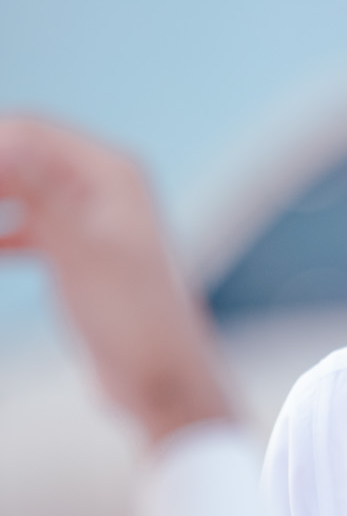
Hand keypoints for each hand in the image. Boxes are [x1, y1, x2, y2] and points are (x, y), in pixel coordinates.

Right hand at [0, 113, 232, 444]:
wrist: (163, 383)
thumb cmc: (135, 320)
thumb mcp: (79, 253)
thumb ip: (38, 195)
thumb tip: (6, 142)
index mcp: (112, 172)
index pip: (29, 133)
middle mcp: (103, 186)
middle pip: (19, 159)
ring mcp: (90, 219)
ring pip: (18, 194)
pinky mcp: (78, 253)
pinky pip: (24, 228)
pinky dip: (1, 237)